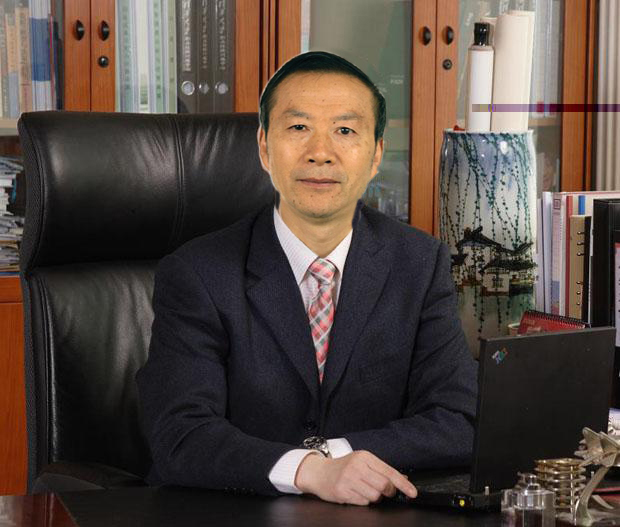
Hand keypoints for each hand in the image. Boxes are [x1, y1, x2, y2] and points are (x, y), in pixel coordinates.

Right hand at [294, 450, 416, 505]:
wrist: (319, 472)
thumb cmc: (344, 467)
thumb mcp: (362, 462)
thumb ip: (381, 470)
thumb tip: (403, 479)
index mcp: (364, 457)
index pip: (389, 471)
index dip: (403, 484)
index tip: (413, 493)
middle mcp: (357, 467)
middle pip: (384, 486)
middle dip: (387, 492)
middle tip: (382, 491)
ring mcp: (349, 479)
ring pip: (374, 496)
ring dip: (374, 497)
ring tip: (364, 490)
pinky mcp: (342, 492)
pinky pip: (363, 503)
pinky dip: (363, 501)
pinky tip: (355, 493)